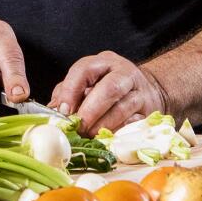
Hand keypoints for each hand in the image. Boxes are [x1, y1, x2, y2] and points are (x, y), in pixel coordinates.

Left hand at [51, 52, 168, 134]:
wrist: (146, 91)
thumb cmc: (107, 88)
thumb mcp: (86, 83)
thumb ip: (68, 93)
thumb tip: (52, 113)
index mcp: (103, 62)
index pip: (84, 69)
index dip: (72, 90)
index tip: (64, 111)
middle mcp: (124, 73)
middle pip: (109, 88)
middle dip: (90, 111)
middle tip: (78, 128)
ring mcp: (140, 92)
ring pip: (123, 108)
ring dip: (103, 125)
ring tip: (90, 136)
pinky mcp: (148, 112)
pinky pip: (133, 123)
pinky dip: (118, 132)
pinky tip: (106, 138)